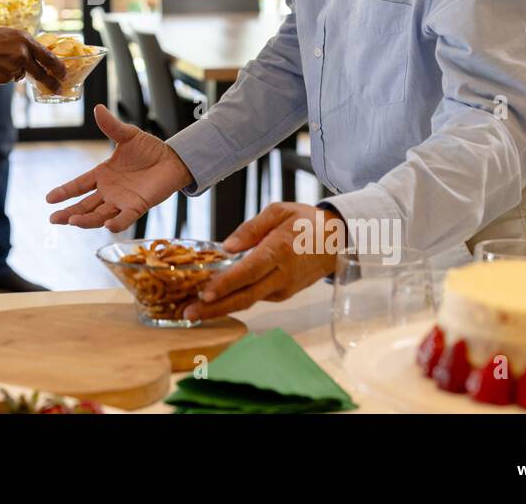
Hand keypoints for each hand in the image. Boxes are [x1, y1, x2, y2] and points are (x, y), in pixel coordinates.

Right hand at [0, 26, 66, 88]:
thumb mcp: (8, 35)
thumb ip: (23, 45)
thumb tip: (34, 58)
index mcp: (25, 39)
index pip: (48, 55)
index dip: (58, 66)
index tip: (64, 73)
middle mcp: (23, 53)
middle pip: (42, 73)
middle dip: (51, 82)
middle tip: (58, 88)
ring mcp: (14, 67)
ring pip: (21, 74)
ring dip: (15, 71)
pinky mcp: (4, 78)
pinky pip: (9, 79)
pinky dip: (3, 75)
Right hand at [46, 105, 190, 231]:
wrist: (172, 159)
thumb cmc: (149, 149)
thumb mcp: (128, 135)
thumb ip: (112, 126)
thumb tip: (98, 108)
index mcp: (103, 174)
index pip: (79, 185)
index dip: (64, 192)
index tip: (49, 199)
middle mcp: (109, 191)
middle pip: (84, 205)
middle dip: (68, 212)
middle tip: (53, 219)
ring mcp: (122, 201)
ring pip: (100, 214)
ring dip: (86, 219)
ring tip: (72, 221)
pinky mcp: (137, 206)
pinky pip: (125, 218)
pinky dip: (117, 222)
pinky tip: (108, 225)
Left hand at [180, 203, 343, 320]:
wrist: (339, 240)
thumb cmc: (307, 222)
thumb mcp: (279, 212)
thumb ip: (251, 229)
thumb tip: (227, 247)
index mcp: (279, 251)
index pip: (248, 273)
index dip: (225, 286)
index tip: (203, 295)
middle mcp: (282, 276)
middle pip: (245, 297)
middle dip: (214, 309)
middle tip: (187, 314)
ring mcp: (284, 288)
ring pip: (248, 301)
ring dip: (221, 307)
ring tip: (192, 310)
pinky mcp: (284, 294)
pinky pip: (255, 297)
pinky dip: (234, 300)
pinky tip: (214, 300)